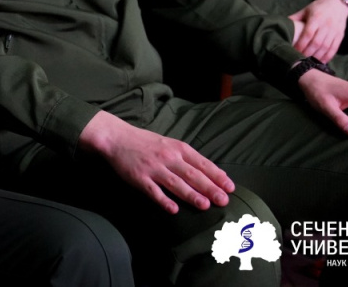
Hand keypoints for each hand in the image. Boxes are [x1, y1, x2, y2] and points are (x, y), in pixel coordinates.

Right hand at [79, 111, 232, 214]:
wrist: (117, 138)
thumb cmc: (146, 142)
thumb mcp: (169, 143)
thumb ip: (187, 157)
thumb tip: (210, 173)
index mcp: (177, 148)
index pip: (201, 163)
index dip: (216, 176)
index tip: (230, 187)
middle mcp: (167, 157)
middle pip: (192, 174)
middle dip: (209, 188)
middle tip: (224, 200)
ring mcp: (153, 168)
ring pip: (175, 183)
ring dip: (191, 195)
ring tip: (204, 205)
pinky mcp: (139, 178)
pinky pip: (153, 191)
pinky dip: (163, 200)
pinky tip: (173, 210)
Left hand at [288, 0, 347, 61]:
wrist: (338, 3)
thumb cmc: (318, 7)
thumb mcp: (305, 10)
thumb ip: (295, 18)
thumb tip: (281, 25)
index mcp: (316, 18)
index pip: (308, 34)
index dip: (301, 44)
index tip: (294, 51)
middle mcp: (326, 25)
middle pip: (317, 42)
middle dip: (307, 52)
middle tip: (300, 59)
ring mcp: (334, 31)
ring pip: (326, 47)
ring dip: (317, 56)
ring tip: (309, 62)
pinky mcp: (340, 36)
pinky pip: (334, 48)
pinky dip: (328, 56)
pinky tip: (321, 62)